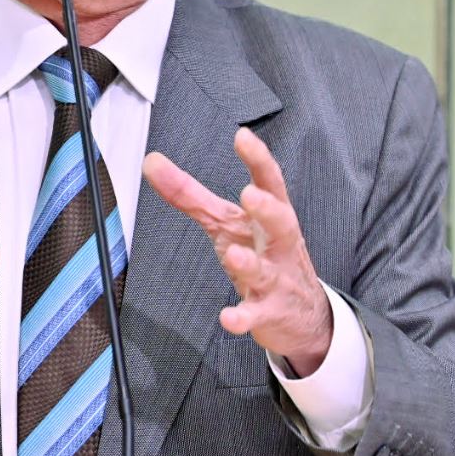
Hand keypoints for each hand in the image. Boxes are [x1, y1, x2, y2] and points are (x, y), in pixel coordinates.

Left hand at [142, 127, 332, 375]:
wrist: (303, 315)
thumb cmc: (261, 254)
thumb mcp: (226, 221)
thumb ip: (190, 193)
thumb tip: (151, 161)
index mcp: (269, 217)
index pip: (270, 183)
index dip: (258, 159)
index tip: (243, 136)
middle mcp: (278, 245)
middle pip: (281, 223)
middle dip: (268, 209)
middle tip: (250, 195)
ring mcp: (277, 280)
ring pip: (266, 270)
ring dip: (250, 262)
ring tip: (233, 254)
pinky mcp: (269, 313)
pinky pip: (256, 316)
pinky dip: (243, 318)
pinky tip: (228, 319)